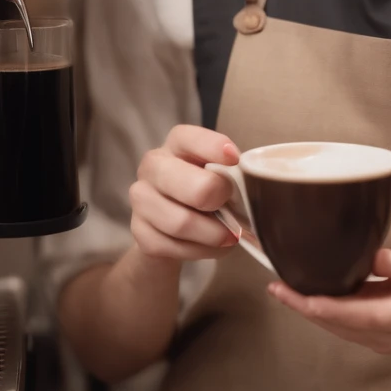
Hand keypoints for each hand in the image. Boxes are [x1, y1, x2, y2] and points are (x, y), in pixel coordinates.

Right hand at [129, 124, 240, 261]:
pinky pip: (171, 247)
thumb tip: (252, 186)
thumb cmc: (205, 187)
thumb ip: (231, 172)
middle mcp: (153, 165)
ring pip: (181, 223)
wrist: (174, 222)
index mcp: (177, 142)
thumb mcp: (219, 171)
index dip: (216, 148)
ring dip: (212, 235)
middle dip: (218, 201)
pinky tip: (211, 246)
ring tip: (230, 235)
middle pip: (192, 186)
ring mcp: (141, 197)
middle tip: (235, 209)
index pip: (192, 139)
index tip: (236, 160)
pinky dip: (199, 251)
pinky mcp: (138, 231)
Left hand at [268, 248, 390, 355]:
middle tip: (276, 286)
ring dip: (307, 309)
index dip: (333, 308)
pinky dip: (319, 310)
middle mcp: (386, 334)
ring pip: (336, 327)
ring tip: (280, 288)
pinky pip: (339, 324)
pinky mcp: (369, 334)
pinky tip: (304, 295)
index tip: (307, 297)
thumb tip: (379, 255)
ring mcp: (376, 339)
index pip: (364, 316)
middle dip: (305, 307)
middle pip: (340, 325)